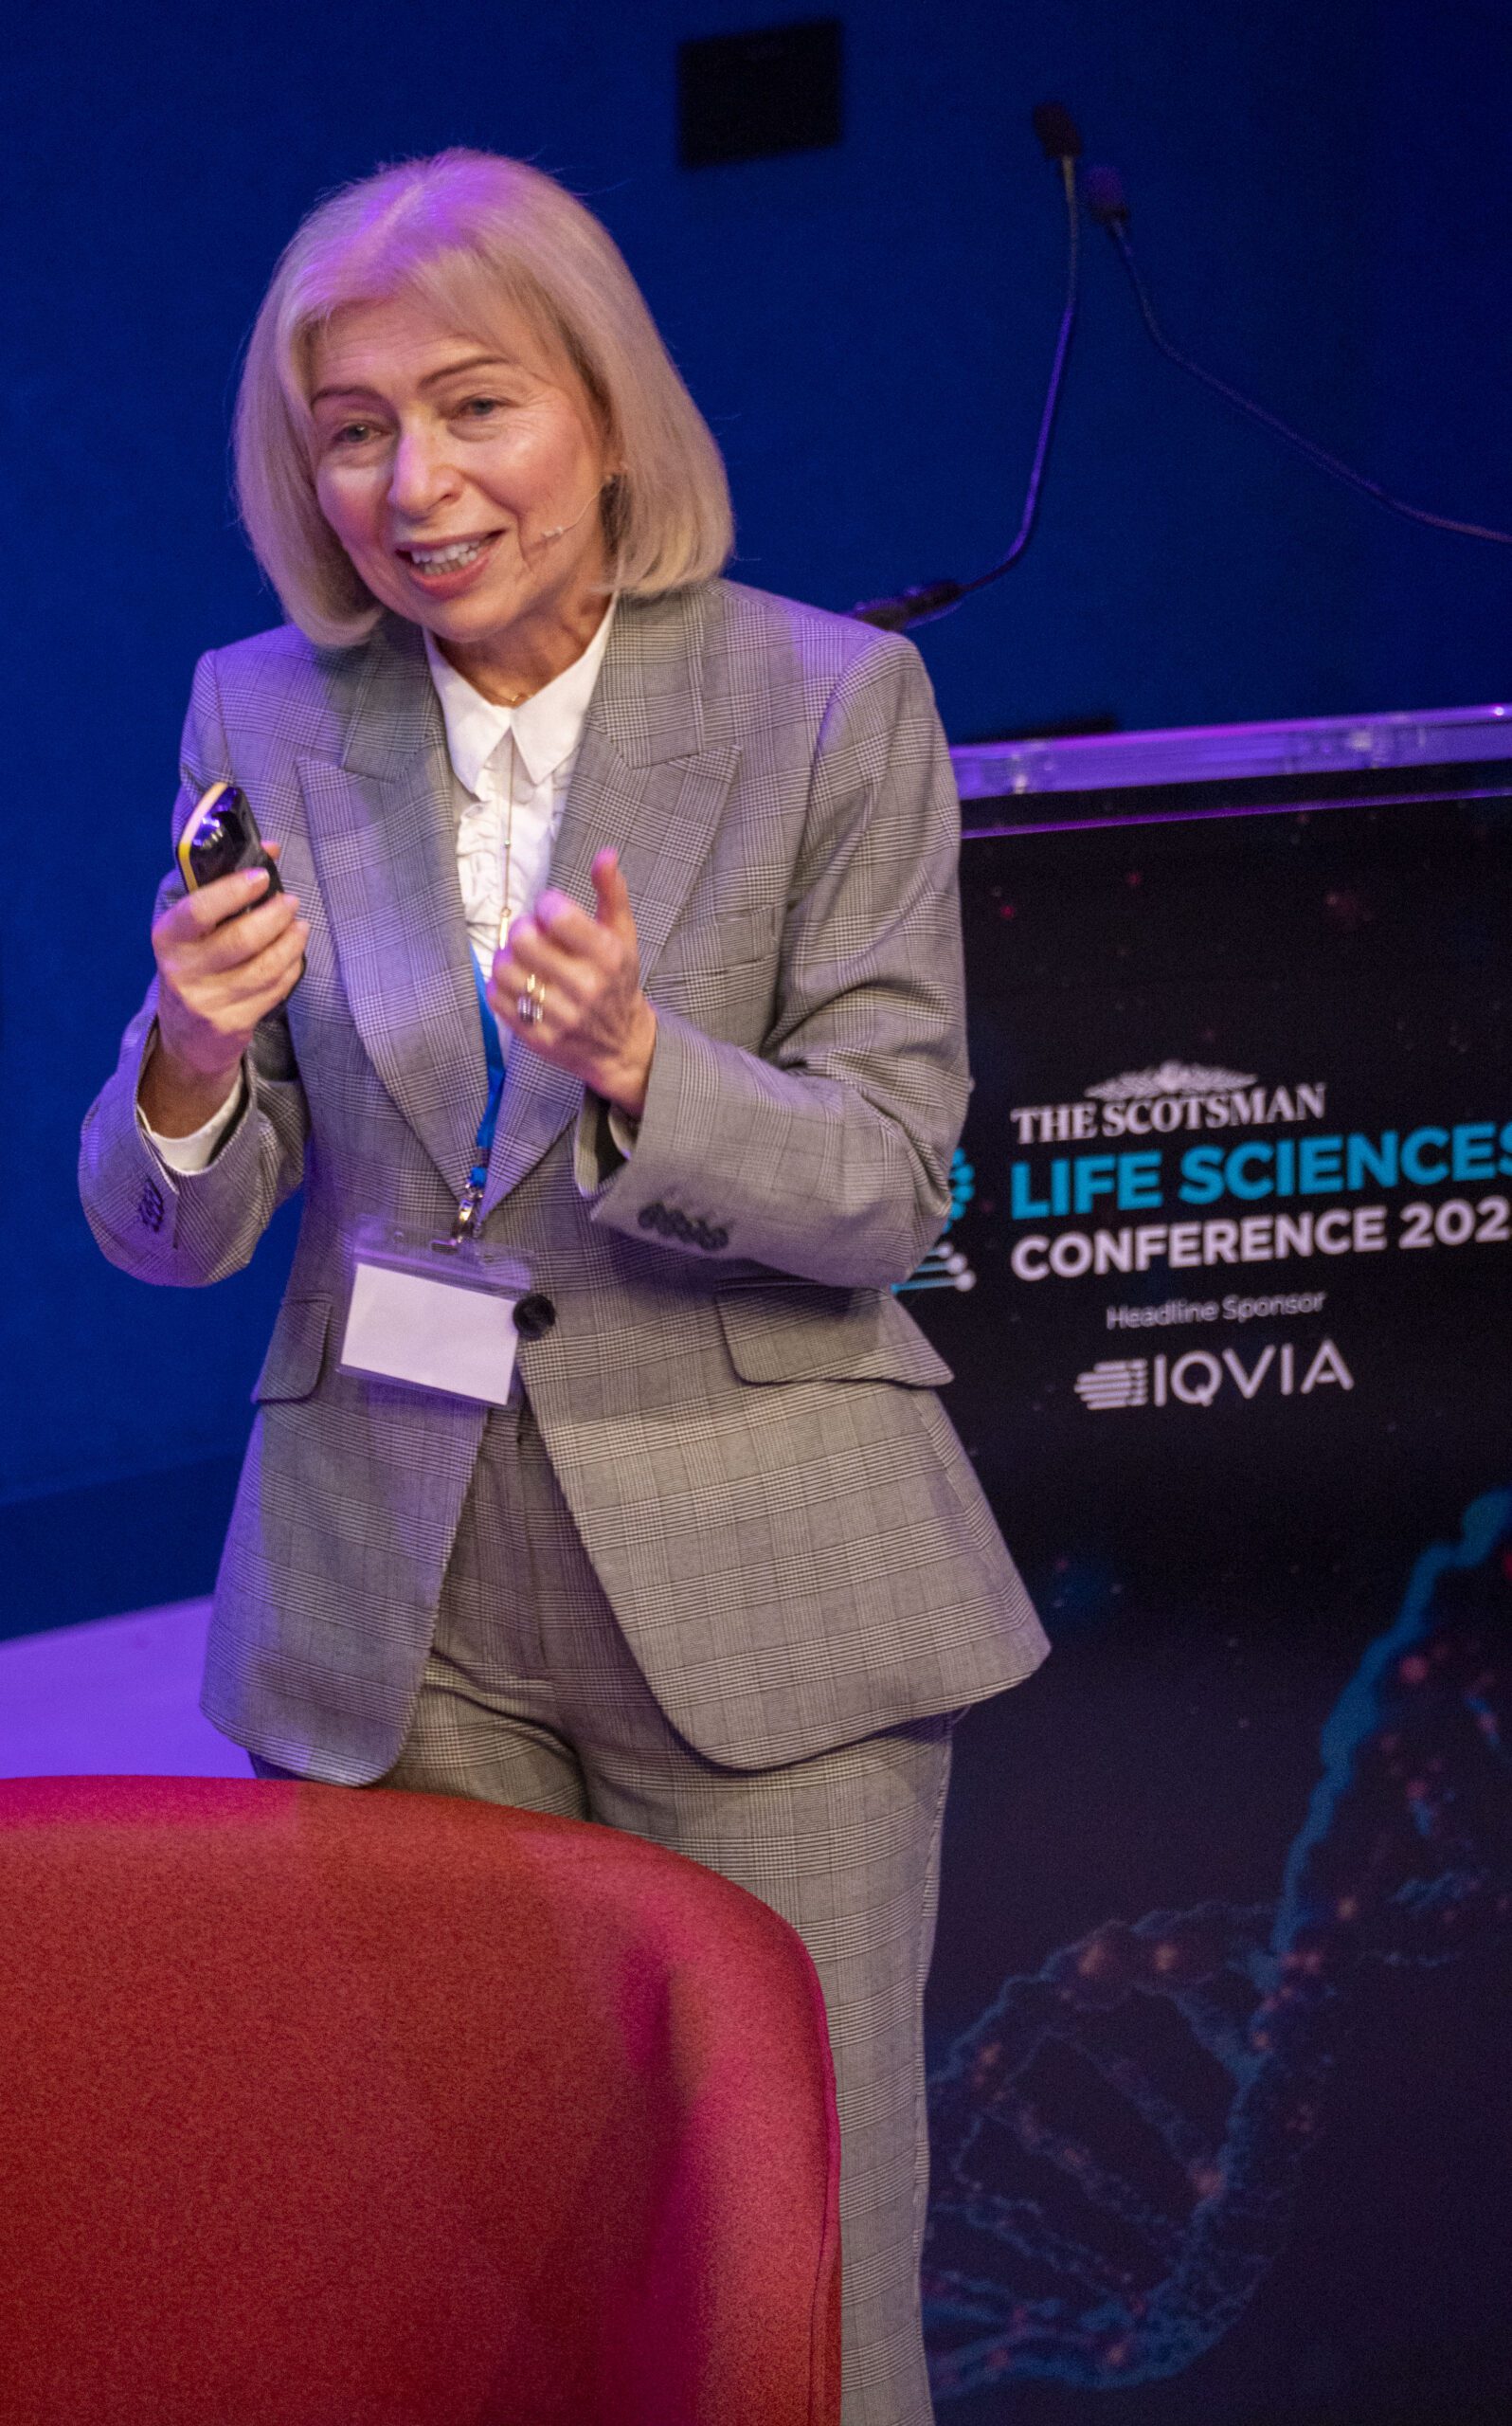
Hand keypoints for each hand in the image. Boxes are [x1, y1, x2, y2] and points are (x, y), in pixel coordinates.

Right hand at [141, 853, 307, 1135]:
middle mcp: (183, 970)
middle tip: (291, 902)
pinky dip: (291, 968)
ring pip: (264, 968)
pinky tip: (293, 955)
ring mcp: (208, 1001)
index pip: (199, 909)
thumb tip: (270, 848)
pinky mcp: (233, 1024)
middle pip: (241, 939)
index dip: (234, 890)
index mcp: (169, 936)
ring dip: (291, 942)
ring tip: (299, 926)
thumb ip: (226, 886)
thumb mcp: (195, 927)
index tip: (262, 877)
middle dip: (275, 916)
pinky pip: (273, 990)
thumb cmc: (194, 963)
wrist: (186, 1033)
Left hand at [488, 849, 657, 1116]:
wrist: (621, 1044)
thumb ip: (612, 893)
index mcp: (607, 956)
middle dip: (523, 930)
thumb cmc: (618, 981)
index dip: (546, 905)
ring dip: (507, 958)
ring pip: (504, 970)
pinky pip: (497, 1000)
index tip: (553, 913)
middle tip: (532, 936)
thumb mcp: (624, 936)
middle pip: (523, 940)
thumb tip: (605, 854)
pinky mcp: (538, 1037)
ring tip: (523, 961)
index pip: (557, 915)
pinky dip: (500, 986)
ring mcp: (560, 1015)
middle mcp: (585, 987)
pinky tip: (517, 983)